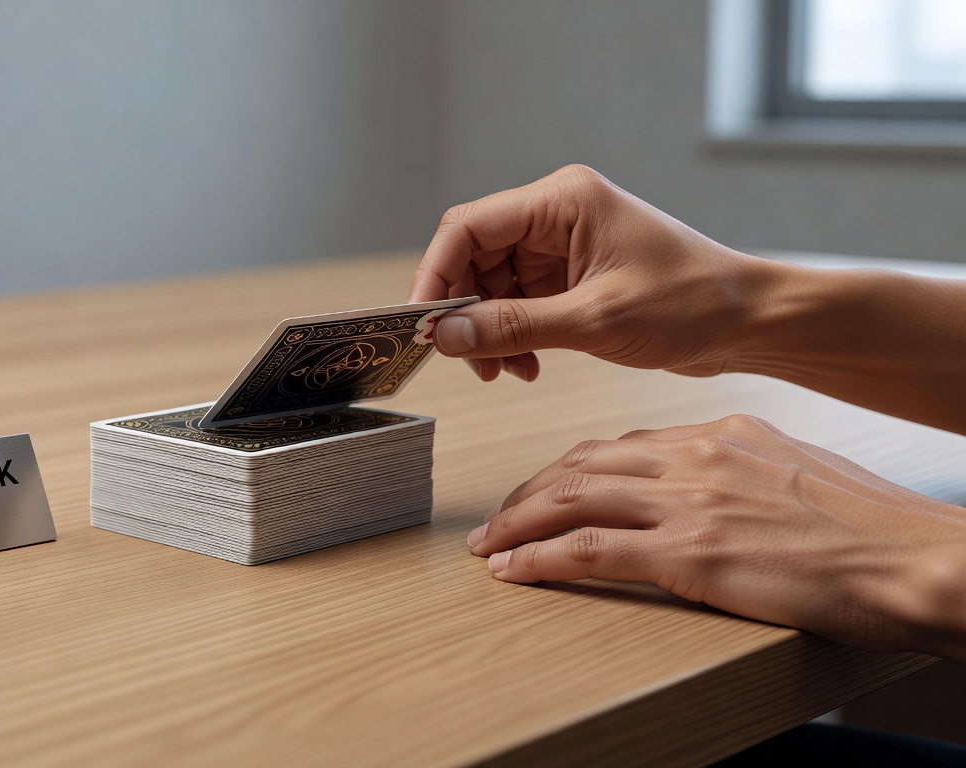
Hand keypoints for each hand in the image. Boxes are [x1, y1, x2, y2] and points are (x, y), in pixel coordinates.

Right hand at [410, 165, 772, 381]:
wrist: (750, 324)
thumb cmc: (694, 303)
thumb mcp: (596, 320)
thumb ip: (515, 326)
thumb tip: (448, 334)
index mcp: (562, 201)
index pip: (468, 226)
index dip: (436, 273)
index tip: (424, 322)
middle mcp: (557, 216)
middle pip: (474, 257)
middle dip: (465, 311)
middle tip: (467, 358)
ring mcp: (563, 247)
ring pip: (492, 286)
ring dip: (489, 331)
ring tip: (504, 370)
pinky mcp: (571, 278)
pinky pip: (518, 304)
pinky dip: (514, 337)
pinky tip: (528, 366)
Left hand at [466, 414, 965, 659]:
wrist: (910, 559)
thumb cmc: (866, 529)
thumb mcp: (792, 474)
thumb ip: (737, 472)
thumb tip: (706, 488)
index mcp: (718, 435)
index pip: (617, 445)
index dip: (565, 471)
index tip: (541, 492)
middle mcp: (694, 457)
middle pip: (580, 466)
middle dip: (528, 495)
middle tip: (496, 522)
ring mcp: (688, 502)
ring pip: (571, 499)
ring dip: (518, 525)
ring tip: (489, 548)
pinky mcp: (689, 553)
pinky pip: (590, 550)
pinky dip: (541, 559)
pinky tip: (516, 572)